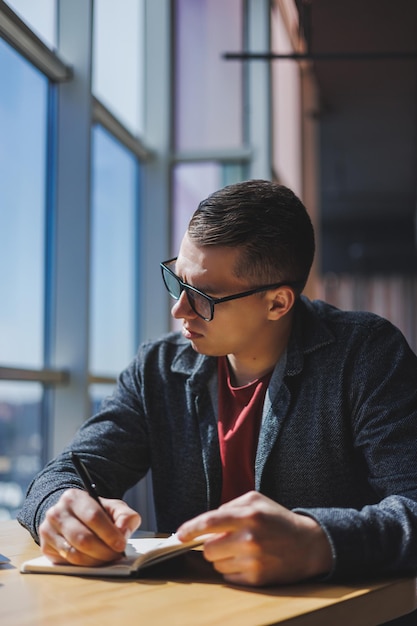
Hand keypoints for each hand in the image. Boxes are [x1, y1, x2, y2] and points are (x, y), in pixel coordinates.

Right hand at [39, 488, 140, 566]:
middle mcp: (57, 512)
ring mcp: (48, 530)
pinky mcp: (45, 548)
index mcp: (73, 497)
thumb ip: (125, 516)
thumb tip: (123, 532)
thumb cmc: (94, 512)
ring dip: (95, 561)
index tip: (121, 545)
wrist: (71, 516)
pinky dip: (84, 566)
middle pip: (83, 538)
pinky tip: (94, 560)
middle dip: (104, 551)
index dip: (110, 533)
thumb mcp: (113, 508)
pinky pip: (67, 562)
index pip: (93, 516)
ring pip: (74, 554)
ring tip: (107, 558)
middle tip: (116, 555)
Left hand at [177, 491, 331, 586]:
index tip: (180, 536)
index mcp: (248, 515)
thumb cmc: (278, 519)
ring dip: (223, 558)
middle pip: (209, 549)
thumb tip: (206, 523)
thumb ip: (229, 506)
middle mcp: (249, 538)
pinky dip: (233, 570)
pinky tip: (249, 561)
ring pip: (217, 564)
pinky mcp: (257, 579)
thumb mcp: (256, 500)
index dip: (190, 529)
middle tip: (226, 541)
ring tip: (241, 550)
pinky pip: (229, 577)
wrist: (308, 544)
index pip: (209, 522)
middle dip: (212, 546)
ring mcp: (253, 560)